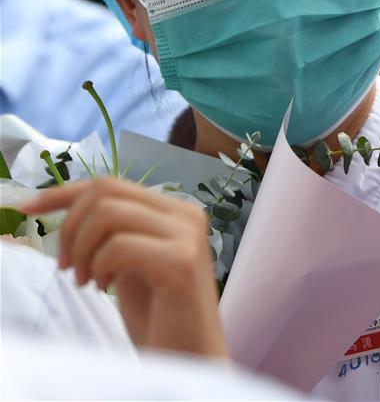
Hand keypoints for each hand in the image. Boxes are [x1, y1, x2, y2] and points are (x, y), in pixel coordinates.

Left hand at [22, 178, 226, 358]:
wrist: (189, 357)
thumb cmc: (156, 314)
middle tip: (66, 267)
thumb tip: (67, 206)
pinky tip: (104, 289)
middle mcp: (186, 214)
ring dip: (83, 249)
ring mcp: (187, 235)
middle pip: (106, 191)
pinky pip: (119, 246)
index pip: (110, 183)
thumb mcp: (128, 260)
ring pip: (109, 213)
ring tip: (85, 280)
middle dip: (71, 227)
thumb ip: (113, 230)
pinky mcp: (181, 262)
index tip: (29, 206)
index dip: (64, 192)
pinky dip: (100, 266)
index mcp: (174, 209)